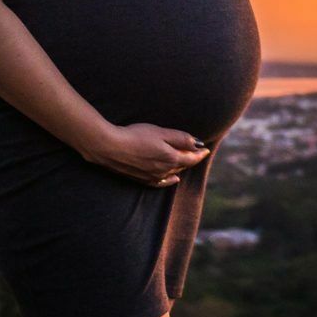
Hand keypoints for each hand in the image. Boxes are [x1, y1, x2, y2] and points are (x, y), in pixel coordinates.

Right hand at [80, 120, 210, 186]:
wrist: (110, 148)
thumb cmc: (136, 136)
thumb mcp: (161, 133)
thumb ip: (181, 139)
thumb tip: (198, 144)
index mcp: (171, 158)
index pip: (191, 158)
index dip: (200, 153)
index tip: (206, 149)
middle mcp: (165, 171)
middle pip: (183, 166)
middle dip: (192, 159)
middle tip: (198, 152)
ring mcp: (153, 177)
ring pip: (173, 173)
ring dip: (181, 167)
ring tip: (187, 161)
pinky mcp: (142, 179)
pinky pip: (161, 183)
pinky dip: (170, 181)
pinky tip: (173, 180)